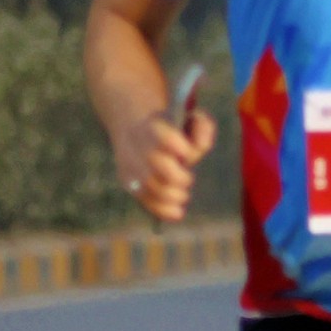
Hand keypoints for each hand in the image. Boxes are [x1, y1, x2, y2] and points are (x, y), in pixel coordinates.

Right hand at [112, 104, 216, 221]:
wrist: (133, 128)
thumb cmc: (170, 127)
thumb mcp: (190, 118)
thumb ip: (203, 129)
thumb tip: (200, 148)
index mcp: (154, 126)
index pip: (167, 139)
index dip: (183, 150)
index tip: (188, 154)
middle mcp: (138, 146)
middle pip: (158, 165)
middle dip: (179, 177)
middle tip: (187, 179)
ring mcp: (129, 164)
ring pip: (150, 186)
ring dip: (173, 195)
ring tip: (182, 195)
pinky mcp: (127, 181)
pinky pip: (144, 200)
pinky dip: (163, 210)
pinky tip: (177, 212)